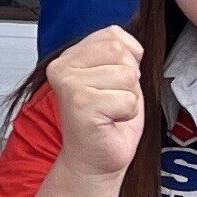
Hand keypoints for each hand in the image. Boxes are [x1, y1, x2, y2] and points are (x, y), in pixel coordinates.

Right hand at [42, 26, 146, 179]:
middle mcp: (63, 67)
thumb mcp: (116, 78)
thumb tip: (133, 43)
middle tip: (112, 101)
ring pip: (128, 76)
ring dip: (129, 99)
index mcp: (70, 57)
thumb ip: (119, 54)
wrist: (94, 162)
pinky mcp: (81, 104)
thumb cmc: (107, 123)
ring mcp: (70, 85)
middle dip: (129, 80)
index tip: (112, 83)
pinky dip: (127, 115)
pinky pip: (128, 100)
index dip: (128, 60)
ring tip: (111, 112)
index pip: (114, 35)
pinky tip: (109, 122)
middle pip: (122, 53)